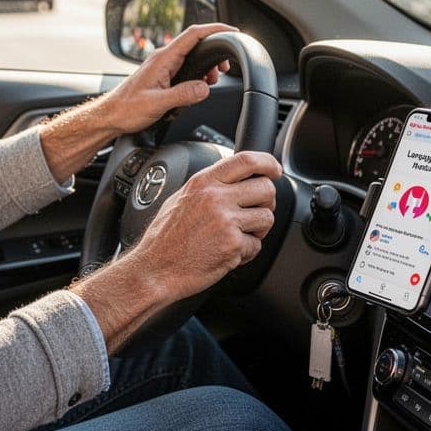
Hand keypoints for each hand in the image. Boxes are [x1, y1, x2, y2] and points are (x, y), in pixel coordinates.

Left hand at [101, 22, 237, 134]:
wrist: (110, 116)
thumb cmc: (127, 109)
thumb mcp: (157, 103)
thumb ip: (182, 94)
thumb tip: (205, 87)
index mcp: (163, 58)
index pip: (193, 34)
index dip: (215, 30)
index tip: (233, 32)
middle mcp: (163, 58)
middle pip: (196, 43)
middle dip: (215, 51)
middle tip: (225, 67)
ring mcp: (163, 66)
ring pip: (192, 56)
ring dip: (207, 65)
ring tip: (214, 79)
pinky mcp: (163, 76)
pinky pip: (186, 67)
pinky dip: (198, 73)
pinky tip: (200, 86)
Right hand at [128, 150, 280, 298]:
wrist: (155, 270)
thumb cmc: (164, 239)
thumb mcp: (180, 199)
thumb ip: (207, 187)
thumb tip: (232, 180)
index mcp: (203, 183)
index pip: (246, 160)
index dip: (267, 163)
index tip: (275, 169)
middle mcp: (215, 197)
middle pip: (265, 188)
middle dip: (267, 202)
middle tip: (256, 212)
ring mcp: (226, 221)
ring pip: (267, 217)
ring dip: (258, 230)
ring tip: (238, 236)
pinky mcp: (232, 245)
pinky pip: (256, 246)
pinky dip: (246, 253)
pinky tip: (228, 253)